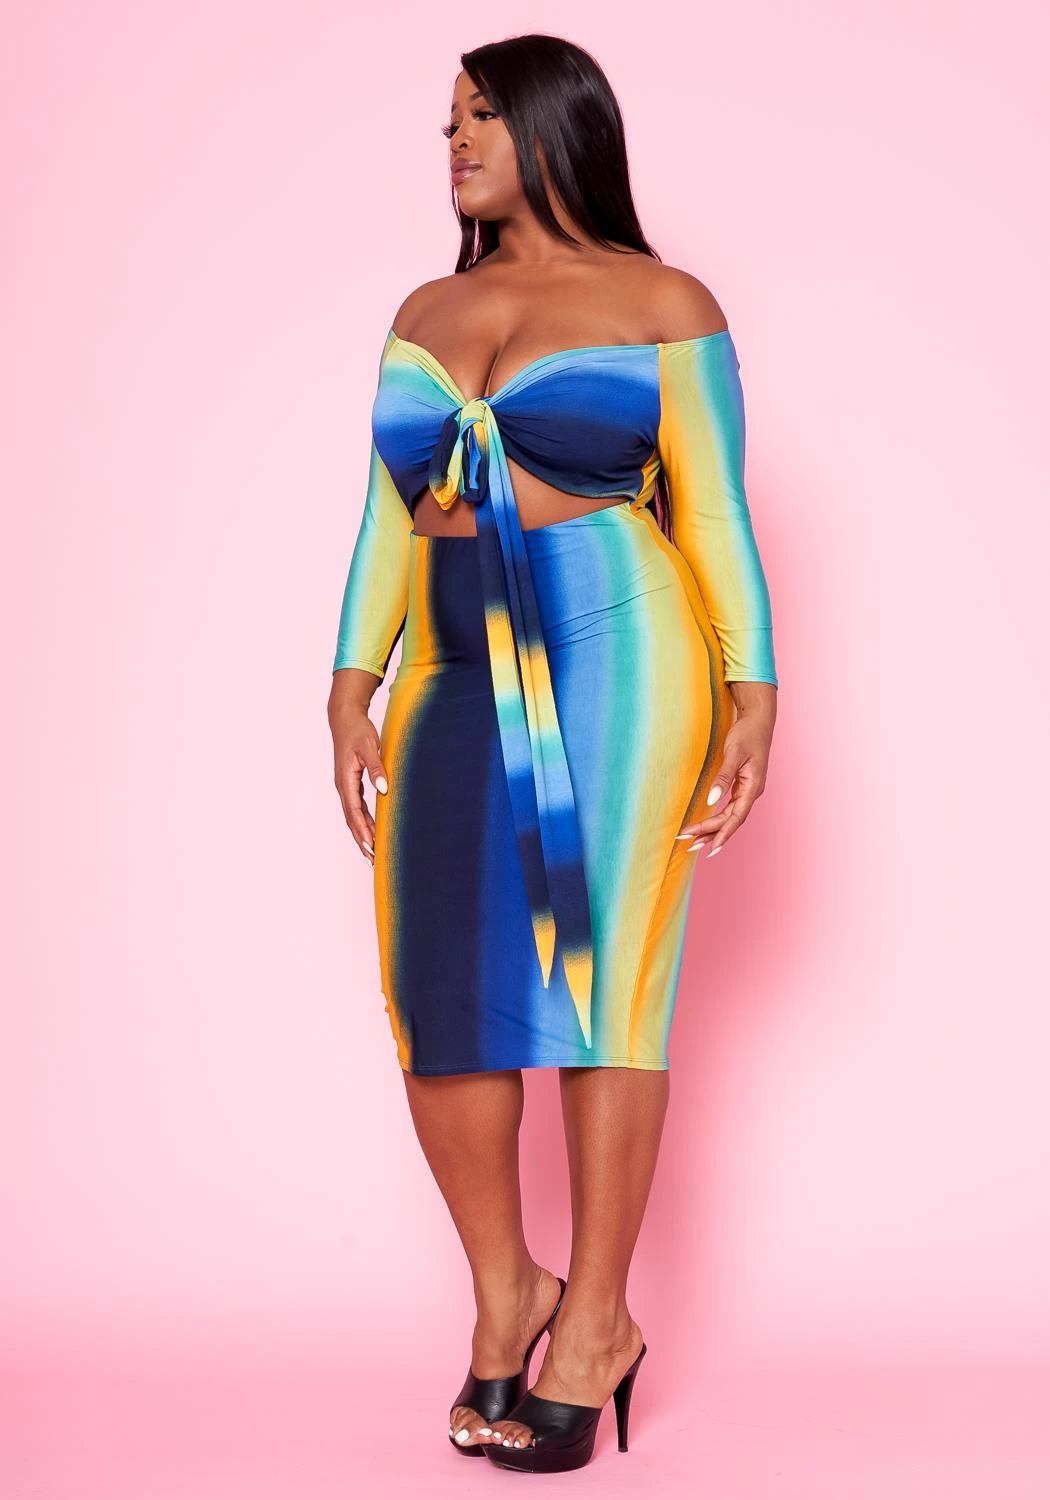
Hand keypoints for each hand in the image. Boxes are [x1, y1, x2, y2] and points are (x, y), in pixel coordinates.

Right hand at [329, 673, 387, 864]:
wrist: (345, 719)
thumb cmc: (357, 731)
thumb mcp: (369, 747)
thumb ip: (376, 768)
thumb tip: (383, 789)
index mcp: (346, 781)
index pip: (354, 812)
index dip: (363, 830)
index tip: (371, 846)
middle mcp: (343, 787)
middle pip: (351, 820)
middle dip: (361, 840)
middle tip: (372, 859)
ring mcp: (346, 786)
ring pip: (353, 816)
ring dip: (362, 834)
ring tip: (372, 852)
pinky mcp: (350, 784)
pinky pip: (356, 808)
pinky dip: (363, 822)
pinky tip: (372, 831)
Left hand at [677, 705, 773, 859]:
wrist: (758, 719)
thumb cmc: (748, 734)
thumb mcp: (734, 753)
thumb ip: (723, 777)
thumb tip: (711, 800)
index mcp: (753, 787)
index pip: (736, 818)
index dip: (722, 834)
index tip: (708, 848)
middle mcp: (752, 792)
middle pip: (731, 821)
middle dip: (711, 834)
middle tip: (689, 846)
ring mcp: (748, 790)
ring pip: (730, 816)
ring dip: (713, 829)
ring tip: (695, 842)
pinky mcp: (742, 785)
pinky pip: (730, 808)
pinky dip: (718, 818)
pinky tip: (707, 825)